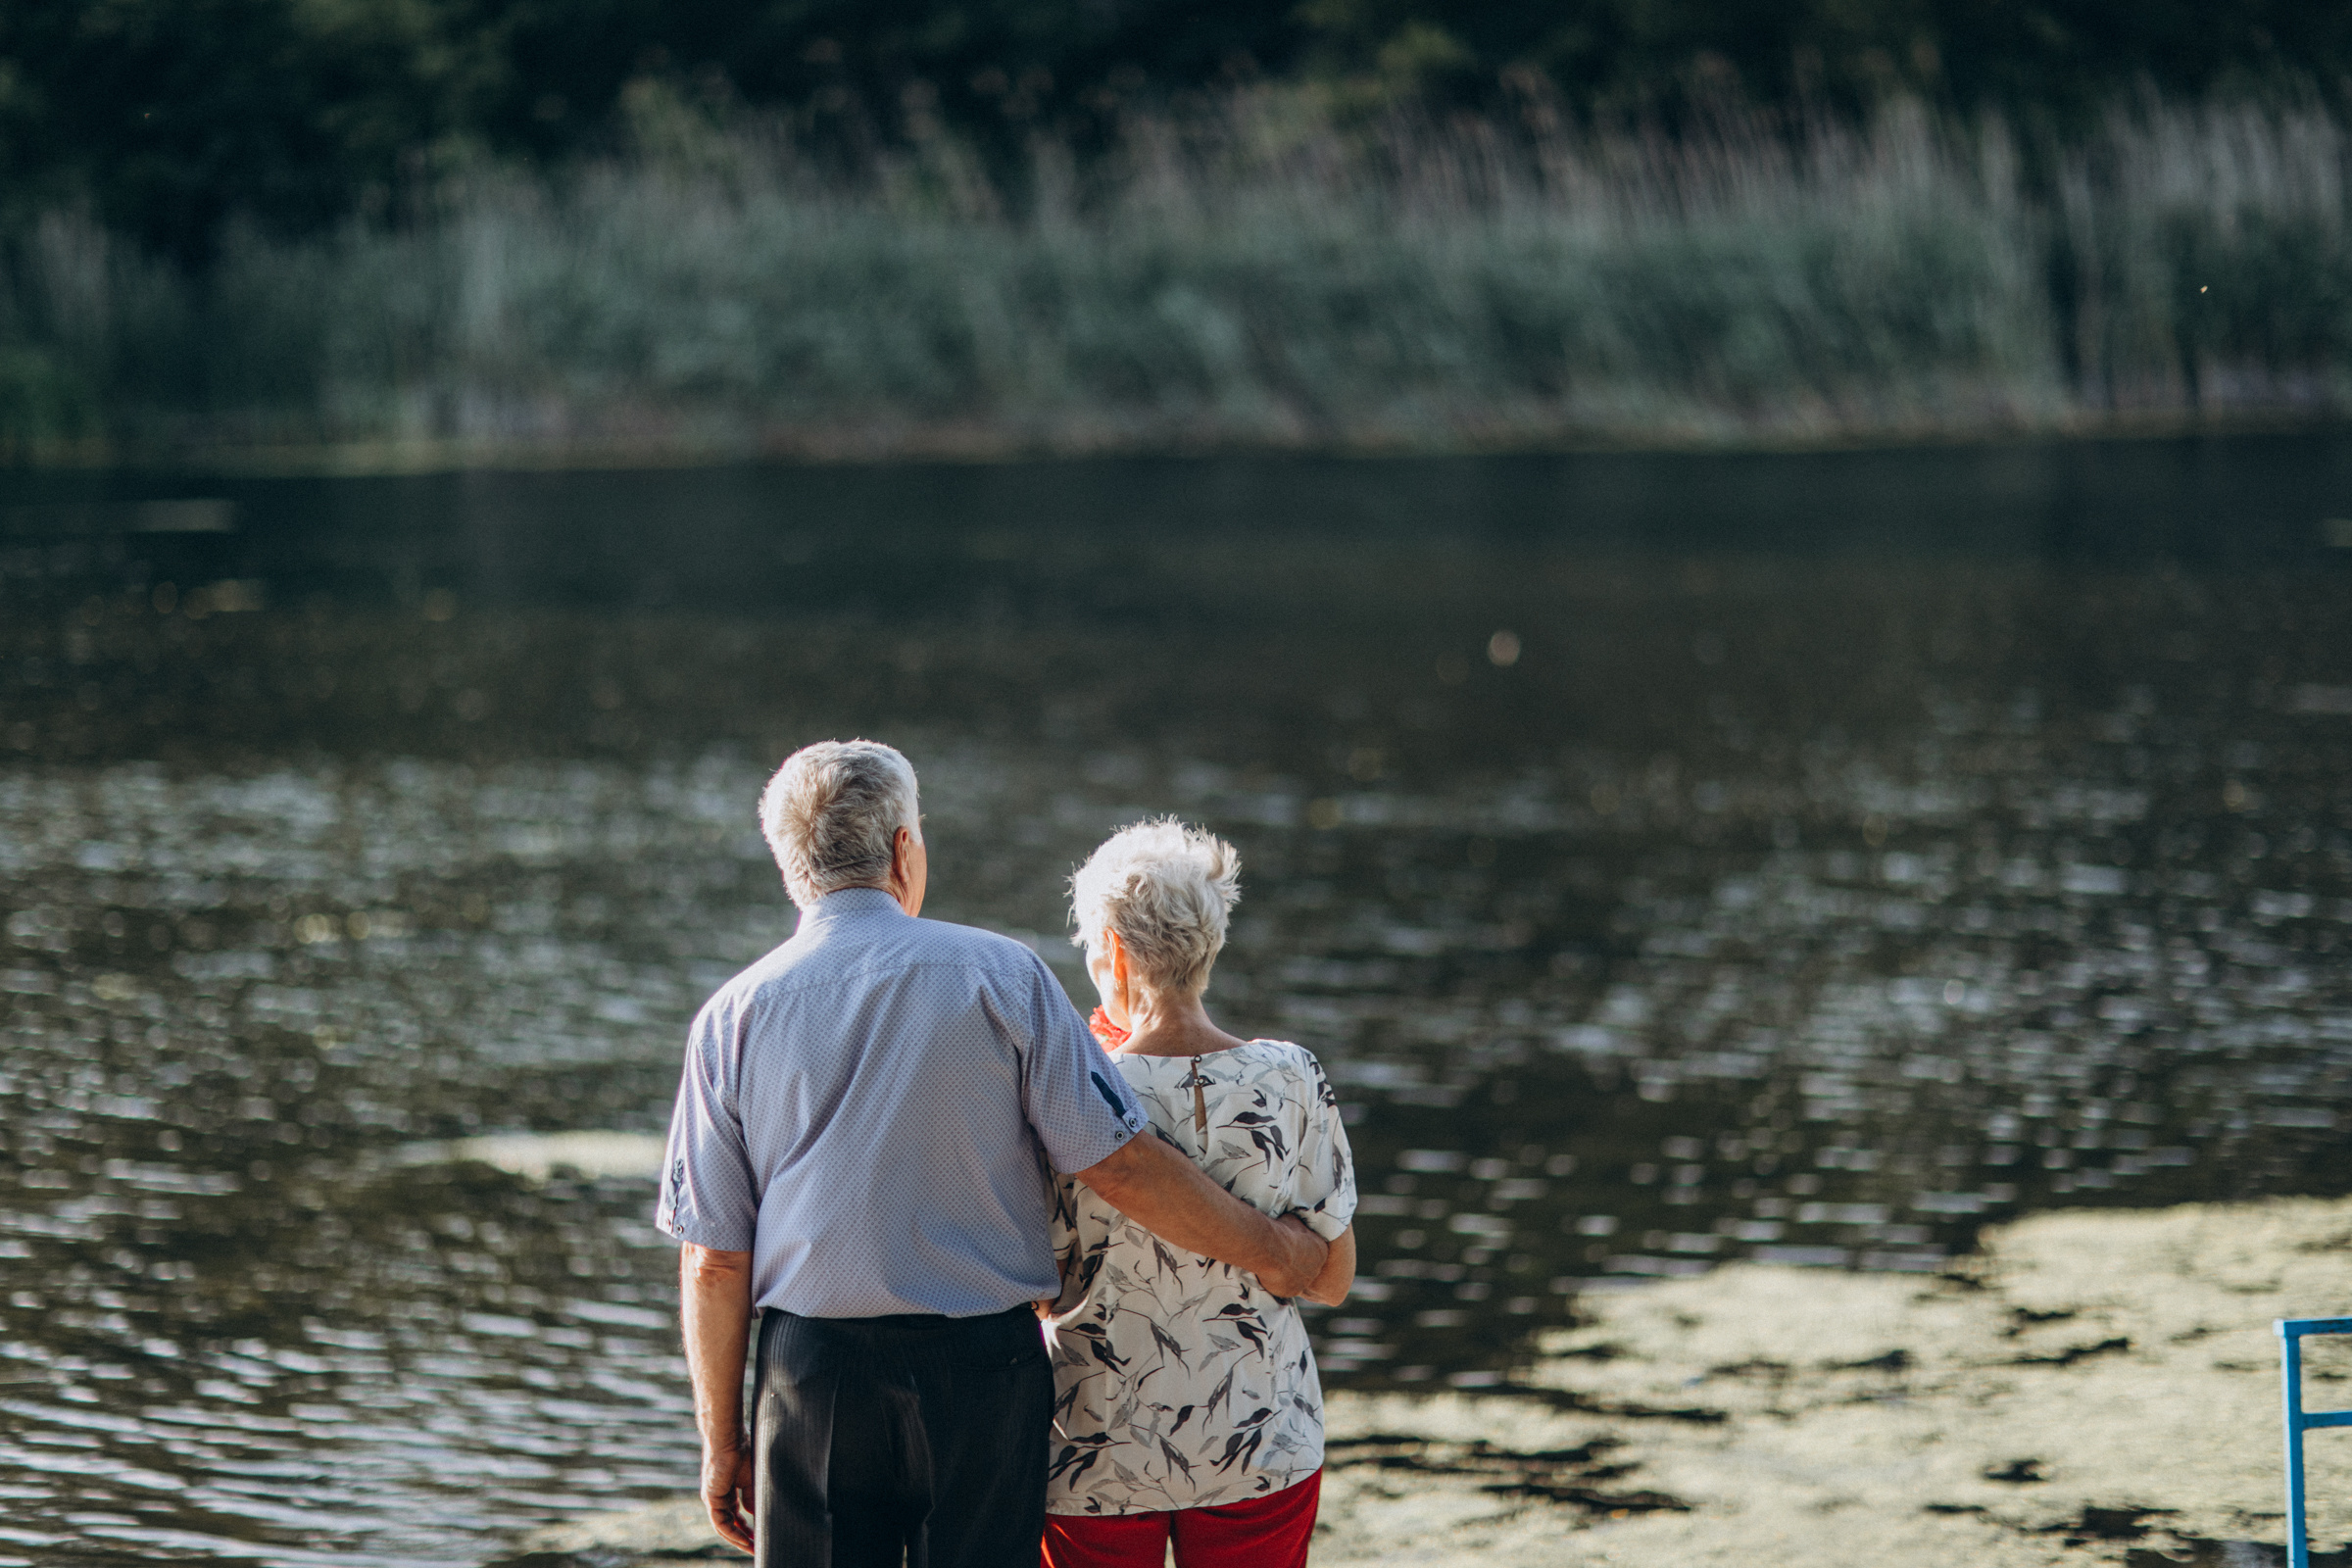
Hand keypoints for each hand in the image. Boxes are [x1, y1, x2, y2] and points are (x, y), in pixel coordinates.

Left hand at [702, 1437, 755, 1554]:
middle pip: (729, 1524)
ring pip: (724, 1526)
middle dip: (742, 1537)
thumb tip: (753, 1514)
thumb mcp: (751, 1477)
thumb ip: (751, 1496)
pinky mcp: (711, 1498)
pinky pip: (721, 1522)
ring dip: (738, 1538)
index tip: (758, 1536)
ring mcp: (713, 1498)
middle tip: (756, 1547)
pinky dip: (732, 1532)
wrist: (729, 1438)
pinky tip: (744, 1539)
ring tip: (752, 1547)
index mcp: (728, 1490)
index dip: (746, 1527)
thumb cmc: (742, 1450)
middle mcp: (718, 1496)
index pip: (736, 1515)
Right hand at [1256, 1214, 1329, 1296]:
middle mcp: (1316, 1269)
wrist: (1270, 1248)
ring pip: (1297, 1280)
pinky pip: (1285, 1288)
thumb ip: (1300, 1229)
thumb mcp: (1295, 1222)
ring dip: (1288, 1275)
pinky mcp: (1291, 1291)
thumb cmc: (1283, 1232)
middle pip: (1308, 1269)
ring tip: (1274, 1265)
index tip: (1292, 1248)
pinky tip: (1270, 1273)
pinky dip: (1278, 1283)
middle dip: (1297, 1265)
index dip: (1302, 1252)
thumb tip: (1297, 1227)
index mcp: (1321, 1251)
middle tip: (1283, 1258)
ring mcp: (1304, 1282)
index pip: (1315, 1255)